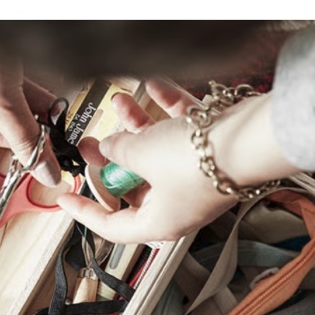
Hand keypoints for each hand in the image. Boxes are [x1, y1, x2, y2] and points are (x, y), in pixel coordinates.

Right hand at [0, 21, 61, 186]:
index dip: (9, 142)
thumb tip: (40, 167)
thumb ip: (25, 138)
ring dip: (22, 98)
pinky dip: (15, 76)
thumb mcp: (4, 102)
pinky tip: (38, 84)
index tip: (33, 147)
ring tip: (47, 106)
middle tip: (44, 127)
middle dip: (19, 118)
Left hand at [58, 80, 299, 242]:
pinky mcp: (212, 154)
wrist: (248, 139)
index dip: (86, 212)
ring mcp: (196, 179)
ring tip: (119, 103)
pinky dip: (167, 111)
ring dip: (137, 128)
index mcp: (160, 223)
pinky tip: (155, 87)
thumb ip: (119, 151)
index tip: (66, 199)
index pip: (114, 227)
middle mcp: (179, 206)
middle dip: (112, 159)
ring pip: (158, 156)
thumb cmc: (201, 161)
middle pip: (135, 186)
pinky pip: (183, 133)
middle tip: (91, 141)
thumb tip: (110, 148)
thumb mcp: (142, 154)